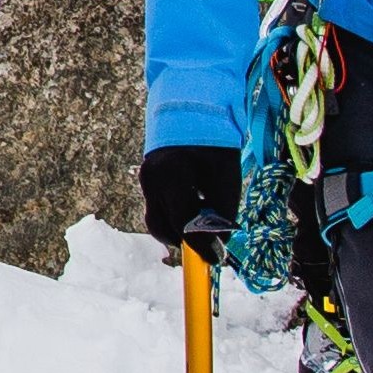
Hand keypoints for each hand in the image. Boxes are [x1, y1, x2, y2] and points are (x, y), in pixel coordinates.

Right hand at [142, 143, 239, 257]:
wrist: (193, 113)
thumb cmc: (214, 145)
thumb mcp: (227, 178)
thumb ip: (223, 212)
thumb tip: (219, 242)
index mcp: (170, 176)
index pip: (183, 224)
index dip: (201, 246)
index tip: (217, 259)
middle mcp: (151, 181)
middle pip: (165, 228)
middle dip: (189, 240)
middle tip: (213, 242)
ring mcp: (145, 181)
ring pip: (159, 221)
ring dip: (181, 228)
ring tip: (204, 216)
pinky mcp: (146, 182)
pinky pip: (159, 209)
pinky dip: (177, 215)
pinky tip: (195, 203)